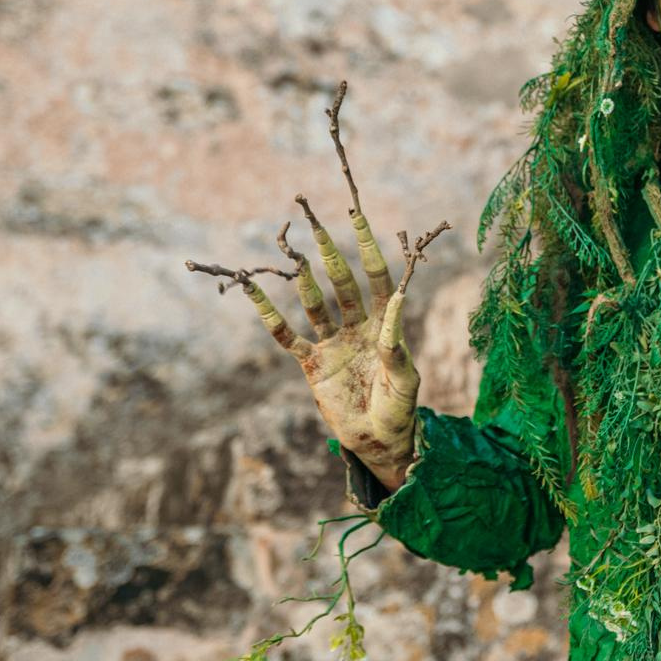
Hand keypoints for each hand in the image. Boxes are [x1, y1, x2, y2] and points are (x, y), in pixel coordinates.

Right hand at [187, 83, 447, 492]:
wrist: (380, 443)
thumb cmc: (400, 410)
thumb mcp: (405, 376)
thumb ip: (395, 340)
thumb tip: (397, 299)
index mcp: (383, 325)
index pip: (375, 277)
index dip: (366, 247)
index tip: (356, 217)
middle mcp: (356, 327)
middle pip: (341, 281)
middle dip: (330, 251)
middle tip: (314, 220)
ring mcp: (332, 343)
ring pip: (313, 303)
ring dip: (302, 279)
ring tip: (289, 251)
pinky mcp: (312, 365)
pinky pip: (287, 336)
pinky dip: (271, 315)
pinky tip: (255, 291)